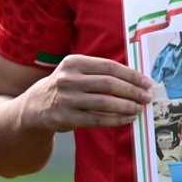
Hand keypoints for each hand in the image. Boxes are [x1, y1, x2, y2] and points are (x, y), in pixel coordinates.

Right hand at [24, 55, 151, 132]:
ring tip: (139, 108)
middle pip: (109, 84)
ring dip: (126, 106)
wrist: (35, 106)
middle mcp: (68, 79)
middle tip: (146, 97)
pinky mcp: (66, 117)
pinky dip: (116, 120)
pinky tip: (127, 119)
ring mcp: (66, 99)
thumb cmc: (64, 86)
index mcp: (74, 62)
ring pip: (105, 103)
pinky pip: (97, 119)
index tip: (146, 82)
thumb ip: (99, 72)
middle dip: (132, 91)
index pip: (109, 66)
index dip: (131, 75)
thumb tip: (135, 79)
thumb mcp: (75, 71)